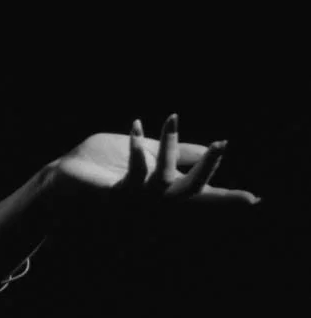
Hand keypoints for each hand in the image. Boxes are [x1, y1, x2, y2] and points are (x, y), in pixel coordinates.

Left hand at [54, 114, 260, 206]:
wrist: (62, 177)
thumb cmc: (100, 165)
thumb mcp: (145, 153)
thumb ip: (175, 154)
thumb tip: (207, 149)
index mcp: (162, 189)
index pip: (199, 194)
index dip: (226, 197)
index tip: (255, 199)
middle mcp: (153, 200)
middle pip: (192, 193)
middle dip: (210, 171)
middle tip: (224, 145)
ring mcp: (135, 200)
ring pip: (167, 181)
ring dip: (169, 145)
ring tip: (172, 117)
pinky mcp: (116, 194)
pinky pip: (135, 174)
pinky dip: (138, 148)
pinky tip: (137, 127)